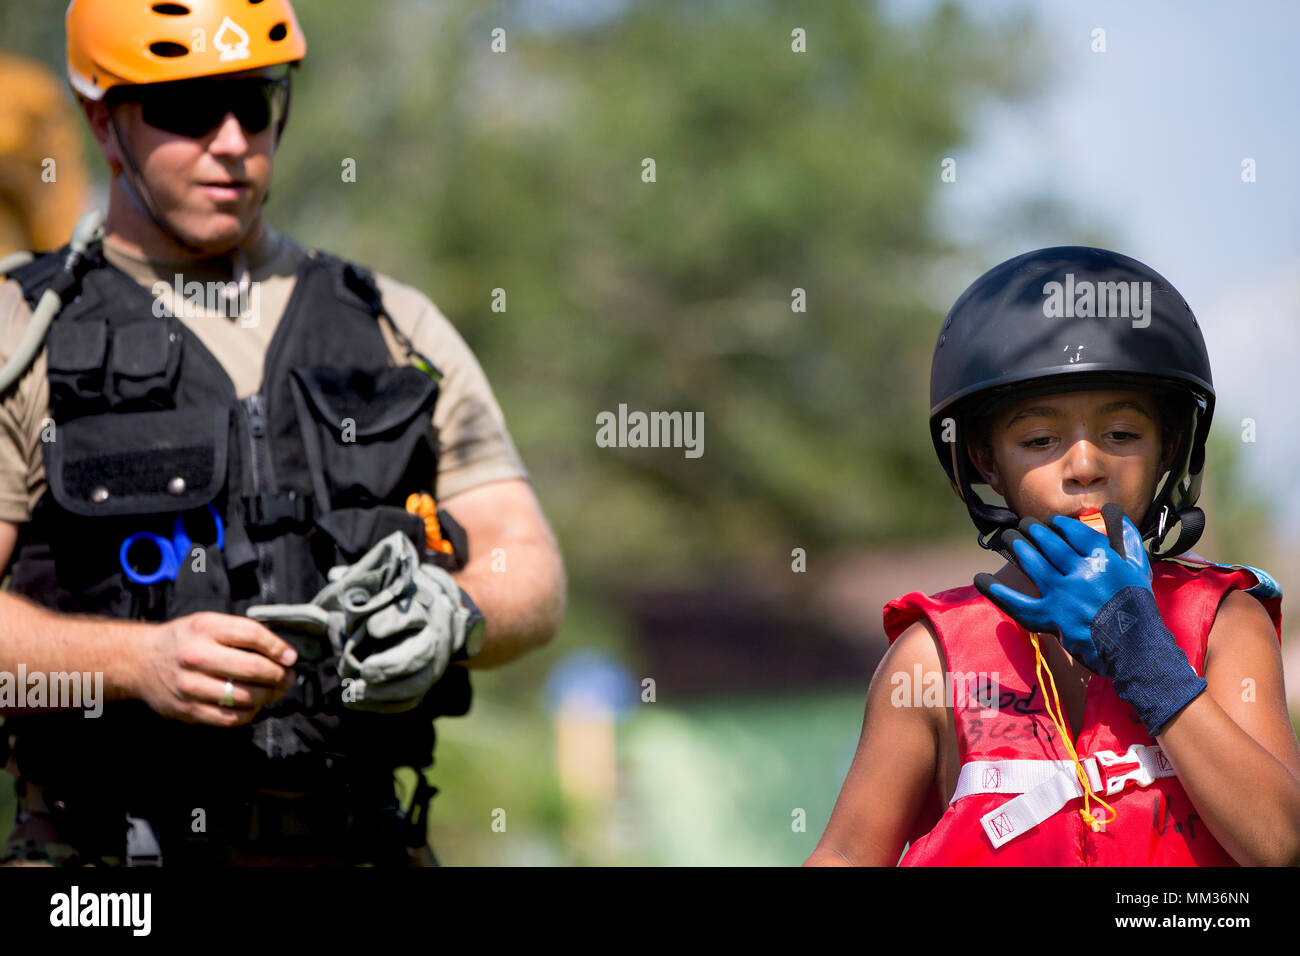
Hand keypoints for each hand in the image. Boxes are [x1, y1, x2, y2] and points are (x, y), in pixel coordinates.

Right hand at [134, 612, 298, 725]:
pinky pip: (229, 718)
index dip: (278, 647)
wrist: (140, 661)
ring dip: (269, 696)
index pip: (252, 635)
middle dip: (278, 675)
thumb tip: (283, 653)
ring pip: (244, 696)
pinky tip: (254, 705)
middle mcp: (195, 656)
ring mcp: (190, 685)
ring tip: (276, 691)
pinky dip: (249, 713)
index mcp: (204, 628)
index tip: (291, 657)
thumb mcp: (208, 623)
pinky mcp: (187, 710)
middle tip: (288, 676)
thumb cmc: (184, 640)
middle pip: (252, 668)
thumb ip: (242, 633)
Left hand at [974, 502, 1150, 674]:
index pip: (1073, 532)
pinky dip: (997, 591)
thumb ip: (1126, 539)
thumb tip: (1115, 513)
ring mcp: (1062, 594)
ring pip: (1032, 562)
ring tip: (1009, 537)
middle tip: (1024, 525)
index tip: (1050, 521)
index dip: (1058, 524)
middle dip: (1033, 530)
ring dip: (1017, 546)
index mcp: (1102, 559)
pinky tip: (981, 579)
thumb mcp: (1138, 569)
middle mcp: (1080, 573)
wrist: (1134, 647)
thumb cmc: (1137, 606)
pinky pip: (1017, 602)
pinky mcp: (1050, 616)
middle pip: (1049, 543)